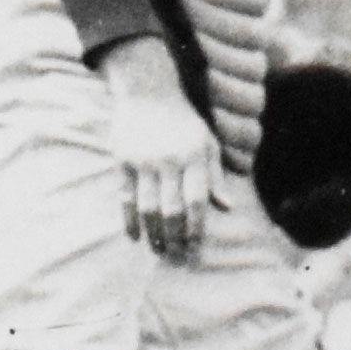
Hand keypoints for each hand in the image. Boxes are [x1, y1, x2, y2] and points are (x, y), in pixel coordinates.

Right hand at [95, 43, 222, 263]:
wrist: (149, 93)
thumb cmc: (184, 123)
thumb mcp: (207, 143)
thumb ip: (216, 176)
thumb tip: (227, 207)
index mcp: (194, 156)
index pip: (197, 200)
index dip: (196, 227)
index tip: (196, 248)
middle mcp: (169, 160)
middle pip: (172, 209)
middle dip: (175, 238)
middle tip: (177, 257)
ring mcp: (143, 161)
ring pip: (148, 207)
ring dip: (153, 234)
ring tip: (159, 251)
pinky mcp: (122, 161)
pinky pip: (126, 197)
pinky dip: (129, 220)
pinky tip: (135, 237)